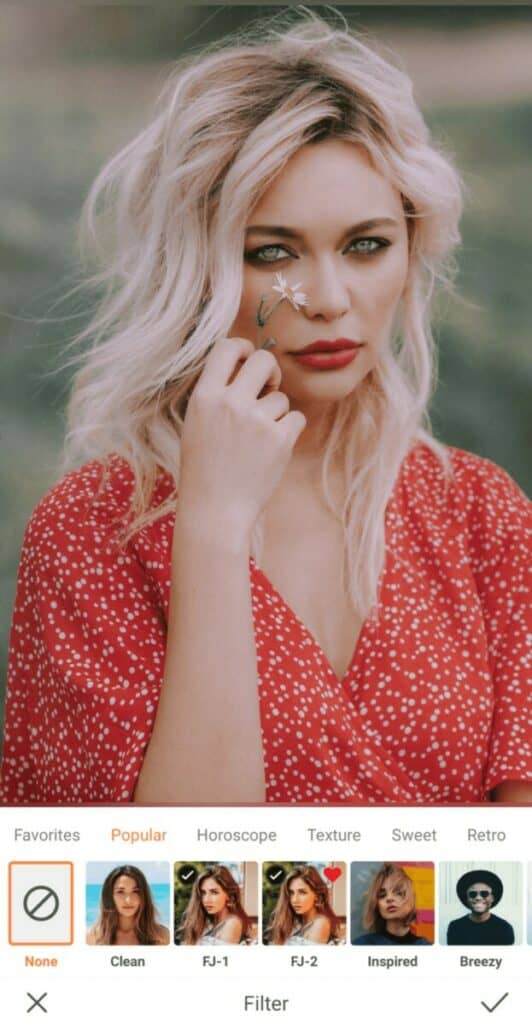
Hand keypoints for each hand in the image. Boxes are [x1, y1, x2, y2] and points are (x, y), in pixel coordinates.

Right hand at [178, 337, 305, 539]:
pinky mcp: (279, 439)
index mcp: (204, 396)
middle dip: (271, 372)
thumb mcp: (197, 423)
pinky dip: (289, 432)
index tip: (248, 362)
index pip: (227, 347)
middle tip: (268, 390)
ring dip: (276, 414)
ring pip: (281, 398)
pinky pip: (296, 419)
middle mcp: (229, 403)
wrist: (215, 510)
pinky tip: (271, 451)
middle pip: (264, 360)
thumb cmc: (205, 469)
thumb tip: (246, 364)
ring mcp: (256, 420)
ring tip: (258, 442)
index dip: (243, 349)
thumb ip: (218, 394)